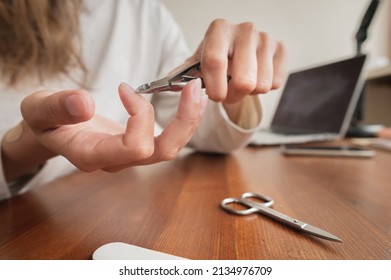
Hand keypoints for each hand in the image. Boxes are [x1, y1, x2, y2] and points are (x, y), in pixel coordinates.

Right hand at [19, 79, 205, 172]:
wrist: (50, 132)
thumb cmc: (44, 122)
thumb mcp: (39, 109)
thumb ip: (57, 107)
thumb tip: (85, 102)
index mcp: (94, 155)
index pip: (134, 147)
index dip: (139, 115)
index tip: (125, 88)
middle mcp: (117, 161)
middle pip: (163, 152)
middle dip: (183, 121)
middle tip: (194, 87)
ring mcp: (129, 155)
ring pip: (171, 148)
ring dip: (188, 120)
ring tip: (197, 90)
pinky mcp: (137, 146)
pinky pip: (167, 138)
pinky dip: (181, 119)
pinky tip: (187, 99)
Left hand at [186, 19, 286, 103]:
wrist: (237, 52)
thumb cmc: (216, 58)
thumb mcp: (196, 65)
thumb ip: (181, 75)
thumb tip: (167, 84)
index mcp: (219, 29)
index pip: (215, 62)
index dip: (215, 87)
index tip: (214, 96)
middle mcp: (244, 29)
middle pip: (244, 81)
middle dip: (234, 95)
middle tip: (228, 93)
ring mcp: (265, 38)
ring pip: (261, 86)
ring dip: (249, 92)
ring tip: (240, 81)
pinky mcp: (281, 48)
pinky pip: (276, 83)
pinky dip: (264, 87)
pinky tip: (256, 76)